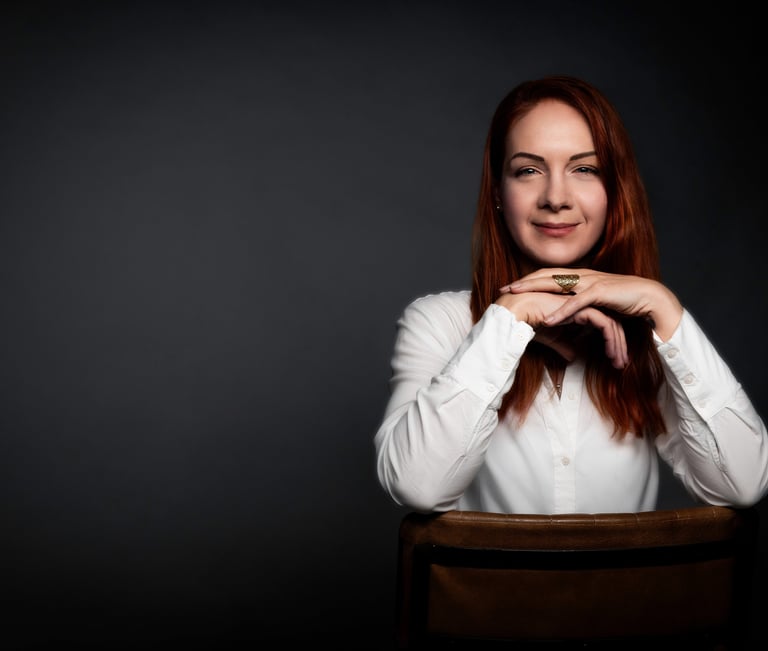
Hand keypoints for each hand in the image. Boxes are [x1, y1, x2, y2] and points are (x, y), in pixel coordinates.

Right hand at [495, 290, 627, 368]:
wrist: (517, 313)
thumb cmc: (528, 322)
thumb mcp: (551, 338)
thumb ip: (564, 345)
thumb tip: (572, 357)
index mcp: (576, 305)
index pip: (601, 322)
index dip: (608, 341)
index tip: (612, 359)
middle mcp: (583, 301)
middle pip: (610, 322)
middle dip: (618, 344)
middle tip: (621, 363)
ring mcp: (584, 302)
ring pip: (612, 323)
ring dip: (617, 344)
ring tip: (619, 362)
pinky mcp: (584, 306)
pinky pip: (605, 324)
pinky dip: (611, 340)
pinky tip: (611, 354)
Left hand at [499, 268, 682, 340]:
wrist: (648, 297)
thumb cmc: (620, 300)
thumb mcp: (592, 302)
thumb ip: (576, 304)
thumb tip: (560, 314)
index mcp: (578, 277)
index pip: (546, 276)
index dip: (527, 280)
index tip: (509, 287)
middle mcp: (581, 275)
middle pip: (545, 275)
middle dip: (523, 282)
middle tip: (503, 289)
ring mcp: (590, 281)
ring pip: (556, 283)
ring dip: (534, 289)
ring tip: (516, 296)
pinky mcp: (601, 293)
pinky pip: (577, 302)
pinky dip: (562, 311)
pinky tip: (548, 320)